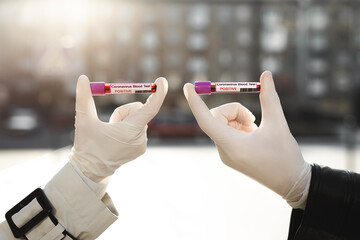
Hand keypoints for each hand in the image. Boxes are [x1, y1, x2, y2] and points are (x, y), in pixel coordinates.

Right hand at [70, 75, 167, 181]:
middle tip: (110, 122)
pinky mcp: (141, 148)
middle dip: (124, 110)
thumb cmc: (86, 145)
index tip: (161, 80)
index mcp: (129, 132)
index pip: (150, 109)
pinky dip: (128, 127)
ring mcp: (142, 145)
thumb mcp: (83, 120)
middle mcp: (140, 139)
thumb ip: (83, 97)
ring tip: (111, 132)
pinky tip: (116, 138)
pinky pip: (138, 127)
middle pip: (139, 111)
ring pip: (138, 118)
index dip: (158, 93)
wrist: (90, 170)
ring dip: (125, 119)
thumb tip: (82, 78)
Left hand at [183, 71, 309, 204]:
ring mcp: (225, 155)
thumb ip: (269, 97)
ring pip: (221, 124)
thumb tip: (266, 75)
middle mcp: (224, 151)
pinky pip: (225, 132)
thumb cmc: (286, 155)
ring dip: (237, 118)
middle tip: (253, 118)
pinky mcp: (230, 156)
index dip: (195, 102)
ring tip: (256, 128)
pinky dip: (237, 126)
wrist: (291, 183)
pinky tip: (253, 134)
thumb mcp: (278, 124)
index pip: (206, 120)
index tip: (187, 86)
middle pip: (216, 118)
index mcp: (232, 145)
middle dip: (233, 111)